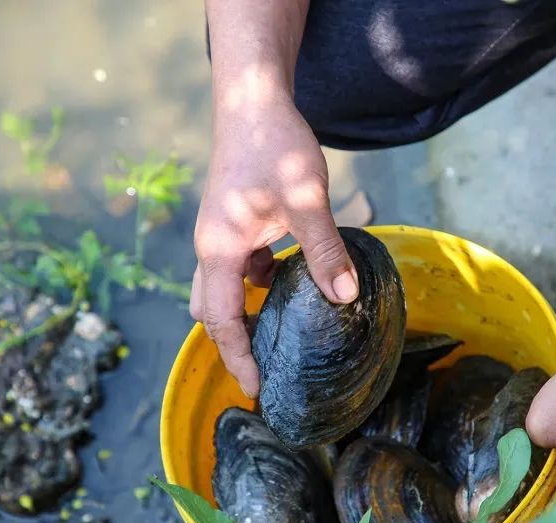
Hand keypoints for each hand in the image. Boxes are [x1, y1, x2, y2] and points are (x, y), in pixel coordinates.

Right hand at [191, 97, 358, 397]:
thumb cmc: (274, 145)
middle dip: (234, 342)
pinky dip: (257, 283)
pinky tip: (290, 279)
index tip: (256, 388)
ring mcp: (219, 233)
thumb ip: (324, 250)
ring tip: (279, 336)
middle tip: (262, 371)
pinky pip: (239, 266)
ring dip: (245, 311)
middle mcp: (211, 245)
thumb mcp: (306, 199)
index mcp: (220, 248)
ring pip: (222, 288)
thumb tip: (345, 299)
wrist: (252, 100)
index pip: (220, 318)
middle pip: (210, 309)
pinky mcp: (233, 221)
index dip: (237, 356)